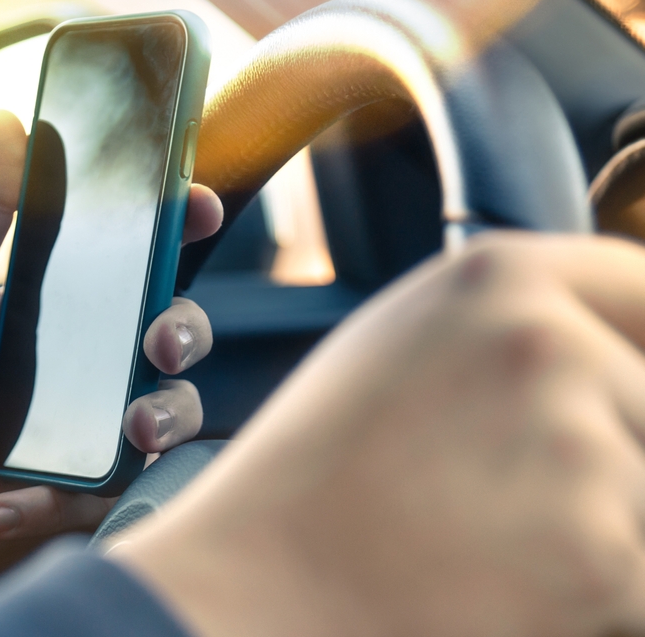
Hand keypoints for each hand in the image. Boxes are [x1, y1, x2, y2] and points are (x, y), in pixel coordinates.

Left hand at [0, 111, 222, 636]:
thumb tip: (5, 119)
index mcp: (78, 303)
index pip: (148, 254)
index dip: (182, 222)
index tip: (195, 206)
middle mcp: (107, 357)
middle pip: (184, 329)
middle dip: (186, 331)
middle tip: (158, 343)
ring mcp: (111, 421)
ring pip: (180, 411)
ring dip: (164, 420)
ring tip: (129, 434)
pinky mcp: (103, 484)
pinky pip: (116, 489)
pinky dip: (57, 500)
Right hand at [114, 233, 644, 636]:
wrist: (260, 579)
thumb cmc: (317, 472)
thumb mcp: (403, 347)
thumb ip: (511, 323)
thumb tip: (612, 349)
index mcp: (495, 276)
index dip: (642, 345)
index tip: (631, 387)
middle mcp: (545, 339)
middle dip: (618, 448)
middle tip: (523, 487)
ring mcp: (575, 441)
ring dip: (606, 524)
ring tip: (494, 536)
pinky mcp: (597, 547)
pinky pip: (641, 572)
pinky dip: (595, 589)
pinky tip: (500, 582)